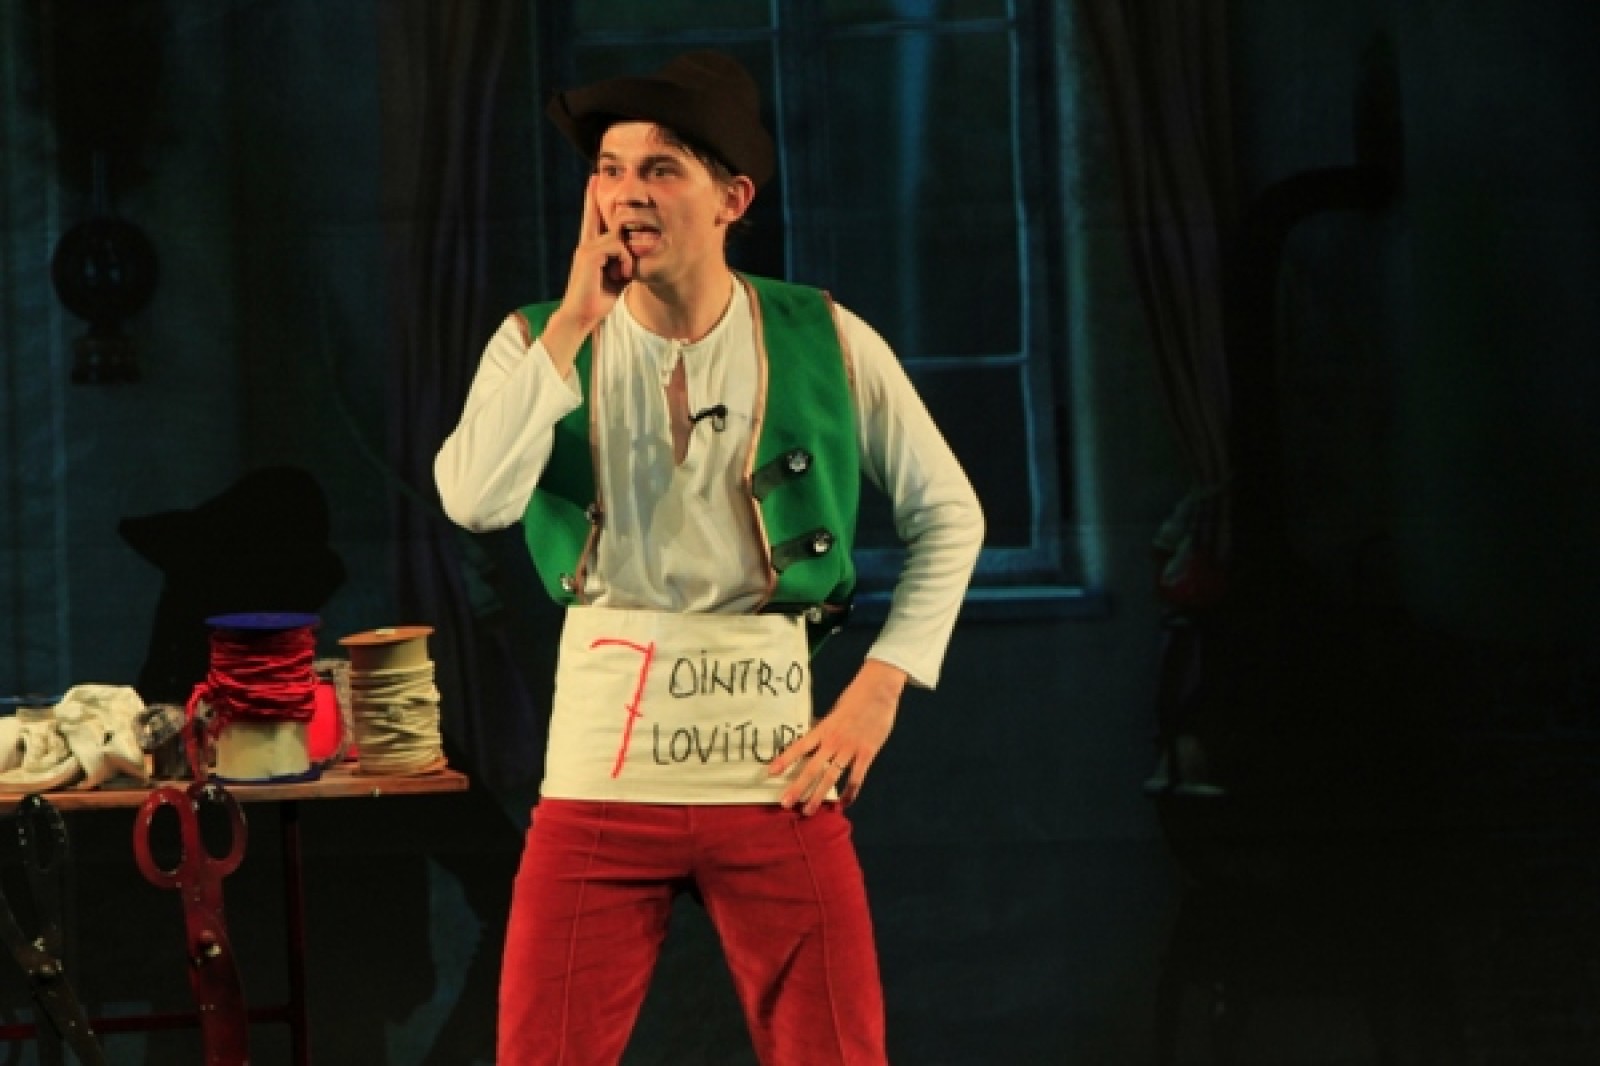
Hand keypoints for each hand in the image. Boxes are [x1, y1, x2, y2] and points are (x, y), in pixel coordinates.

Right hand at [541, 176, 633, 372]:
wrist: (581, 316)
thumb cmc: (599, 300)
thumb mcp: (618, 277)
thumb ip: (626, 260)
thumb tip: (638, 251)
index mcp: (591, 249)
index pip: (593, 220)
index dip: (593, 200)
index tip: (592, 179)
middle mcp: (586, 244)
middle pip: (599, 217)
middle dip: (595, 198)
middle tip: (593, 175)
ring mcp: (585, 248)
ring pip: (618, 237)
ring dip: (628, 256)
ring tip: (624, 274)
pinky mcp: (588, 254)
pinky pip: (618, 246)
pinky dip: (625, 261)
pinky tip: (621, 275)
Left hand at [770, 659, 906, 814]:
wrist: (879, 690)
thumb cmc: (856, 697)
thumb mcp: (835, 711)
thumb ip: (825, 725)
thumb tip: (813, 731)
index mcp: (823, 729)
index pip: (799, 747)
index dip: (784, 760)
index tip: (770, 772)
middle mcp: (833, 742)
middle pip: (811, 769)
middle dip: (797, 788)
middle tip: (785, 803)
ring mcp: (850, 749)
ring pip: (830, 778)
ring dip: (818, 796)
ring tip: (808, 810)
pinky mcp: (867, 753)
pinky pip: (856, 778)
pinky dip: (850, 793)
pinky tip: (843, 804)